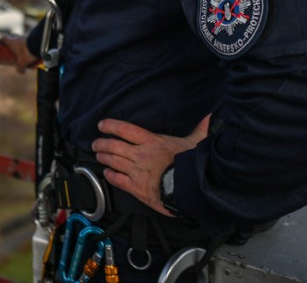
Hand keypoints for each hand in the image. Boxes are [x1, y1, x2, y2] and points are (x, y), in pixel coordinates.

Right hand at [0, 35, 39, 73]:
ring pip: (21, 40)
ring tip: (26, 53)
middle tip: (14, 51)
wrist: (39, 44)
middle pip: (12, 39)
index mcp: (11, 42)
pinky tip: (33, 51)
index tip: (1, 45)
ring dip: (22, 45)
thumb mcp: (22, 63)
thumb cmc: (27, 52)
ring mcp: (25, 36)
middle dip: (12, 44)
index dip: (1, 41)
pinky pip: (29, 41)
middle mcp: (17, 38)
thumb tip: (20, 71)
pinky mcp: (33, 37)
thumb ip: (20, 68)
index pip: (3, 39)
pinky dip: (29, 45)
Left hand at [92, 115, 209, 216]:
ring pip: (112, 161)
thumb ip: (200, 129)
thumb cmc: (191, 165)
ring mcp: (136, 172)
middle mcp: (140, 155)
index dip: (110, 125)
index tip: (102, 125)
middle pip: (113, 145)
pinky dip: (109, 175)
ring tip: (98, 155)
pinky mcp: (136, 188)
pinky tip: (107, 172)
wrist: (189, 190)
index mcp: (152, 141)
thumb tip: (210, 117)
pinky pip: (117, 180)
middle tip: (96, 143)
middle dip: (101, 143)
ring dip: (103, 157)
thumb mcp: (196, 143)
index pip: (125, 129)